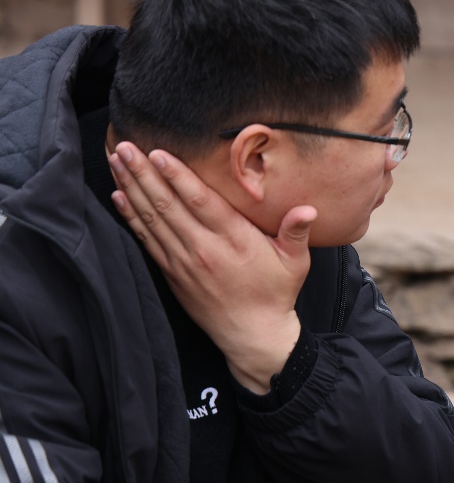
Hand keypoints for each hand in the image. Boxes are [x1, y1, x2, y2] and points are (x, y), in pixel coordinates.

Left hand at [108, 141, 313, 393]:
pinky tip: (119, 197)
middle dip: (144, 174)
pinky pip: (147, 240)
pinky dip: (131, 217)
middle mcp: (204, 249)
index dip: (178, 177)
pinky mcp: (172, 273)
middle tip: (124, 147)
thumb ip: (297, 232)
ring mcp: (184, 261)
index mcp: (235, 240)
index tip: (159, 153)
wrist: (252, 335)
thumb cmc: (276, 293)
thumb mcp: (295, 263)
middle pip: (168, 205)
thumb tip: (309, 209)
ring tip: (116, 162)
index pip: (201, 202)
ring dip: (132, 188)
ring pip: (152, 219)